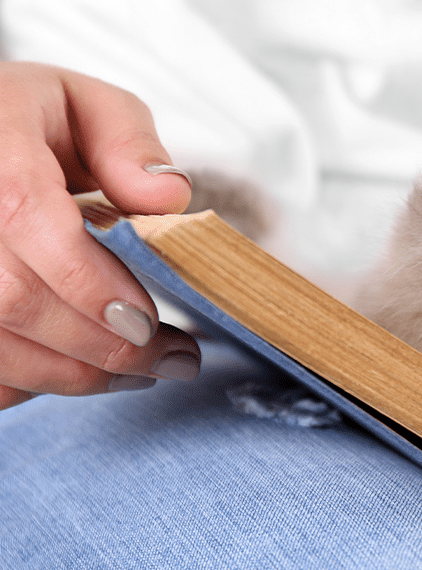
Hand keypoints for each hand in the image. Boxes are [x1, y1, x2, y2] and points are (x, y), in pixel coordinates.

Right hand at [0, 62, 199, 408]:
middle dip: (103, 343)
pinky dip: (33, 380)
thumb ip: (129, 143)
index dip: (88, 281)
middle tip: (172, 359)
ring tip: (142, 369)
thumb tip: (168, 197)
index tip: (148, 320)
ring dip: (75, 373)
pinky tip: (80, 367)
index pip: (26, 214)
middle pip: (13, 298)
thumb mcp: (85, 104)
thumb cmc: (26, 121)